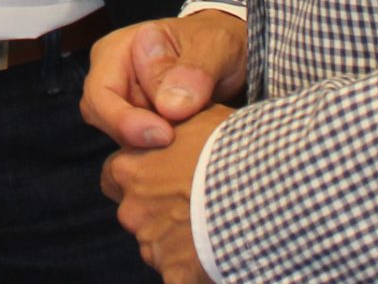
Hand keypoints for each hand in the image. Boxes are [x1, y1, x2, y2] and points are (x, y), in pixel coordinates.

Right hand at [81, 9, 245, 148]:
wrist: (232, 52)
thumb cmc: (217, 40)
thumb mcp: (213, 46)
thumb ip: (194, 71)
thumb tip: (169, 107)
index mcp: (117, 49)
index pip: (101, 93)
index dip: (125, 120)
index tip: (165, 135)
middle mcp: (113, 76)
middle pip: (104, 118)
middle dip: (138, 137)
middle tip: (178, 144)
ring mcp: (126, 100)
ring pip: (121, 136)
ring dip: (152, 146)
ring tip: (189, 140)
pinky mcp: (142, 121)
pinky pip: (140, 144)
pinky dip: (162, 151)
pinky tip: (188, 144)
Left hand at [100, 105, 234, 283]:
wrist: (261, 187)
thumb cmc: (231, 148)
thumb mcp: (200, 118)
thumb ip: (177, 124)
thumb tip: (175, 110)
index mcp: (130, 169)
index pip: (116, 175)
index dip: (140, 177)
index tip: (165, 176)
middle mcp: (133, 209)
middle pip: (137, 214)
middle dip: (159, 213)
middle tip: (195, 205)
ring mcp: (153, 246)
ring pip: (158, 248)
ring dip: (179, 242)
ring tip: (217, 230)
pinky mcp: (176, 274)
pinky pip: (179, 277)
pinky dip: (194, 272)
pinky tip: (219, 258)